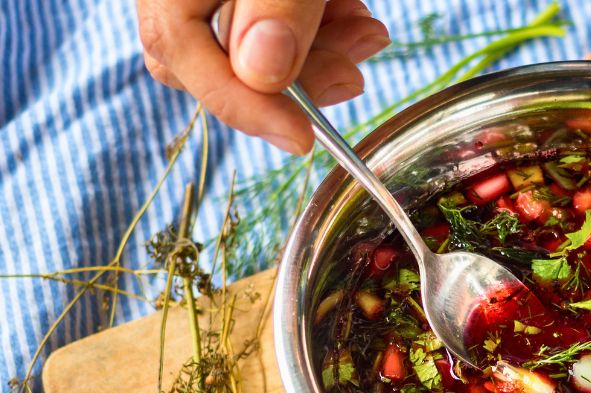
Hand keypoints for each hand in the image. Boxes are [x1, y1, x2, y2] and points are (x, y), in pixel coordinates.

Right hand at [137, 0, 390, 153]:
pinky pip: (268, 19)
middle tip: (353, 76)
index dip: (245, 106)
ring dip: (320, 53)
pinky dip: (317, 28)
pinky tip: (355, 19)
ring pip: (252, 43)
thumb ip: (273, 4)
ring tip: (368, 37)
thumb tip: (263, 73)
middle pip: (217, 58)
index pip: (180, 55)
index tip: (302, 140)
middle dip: (299, 78)